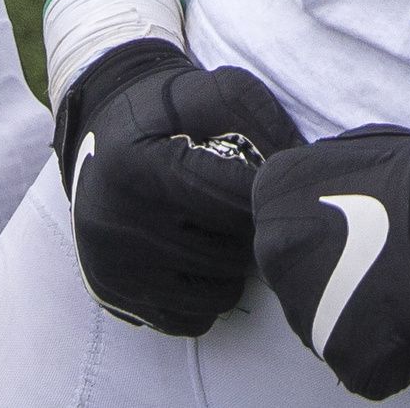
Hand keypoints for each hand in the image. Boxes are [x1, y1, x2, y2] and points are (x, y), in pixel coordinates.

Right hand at [57, 38, 302, 335]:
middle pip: (229, 253)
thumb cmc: (169, 107)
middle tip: (240, 205)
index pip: (236, 202)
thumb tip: (306, 171)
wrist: (102, 125)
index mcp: (140, 167)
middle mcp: (117, 222)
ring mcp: (112, 264)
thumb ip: (266, 122)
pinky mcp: (112, 293)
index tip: (263, 177)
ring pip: (216, 294)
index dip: (263, 191)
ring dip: (231, 265)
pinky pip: (189, 319)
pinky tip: (196, 257)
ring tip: (218, 229)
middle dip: (248, 229)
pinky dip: (204, 294)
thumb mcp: (217, 90)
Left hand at [254, 125, 409, 398]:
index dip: (328, 231)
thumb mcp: (351, 151)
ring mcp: (308, 315)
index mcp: (273, 203)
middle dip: (334, 275)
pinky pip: (364, 362)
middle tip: (383, 264)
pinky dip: (391, 350)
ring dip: (358, 315)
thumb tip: (321, 201)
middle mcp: (274, 260)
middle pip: (300, 278)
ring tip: (404, 293)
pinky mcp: (350, 363)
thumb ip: (321, 179)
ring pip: (327, 323)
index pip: (287, 225)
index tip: (362, 227)